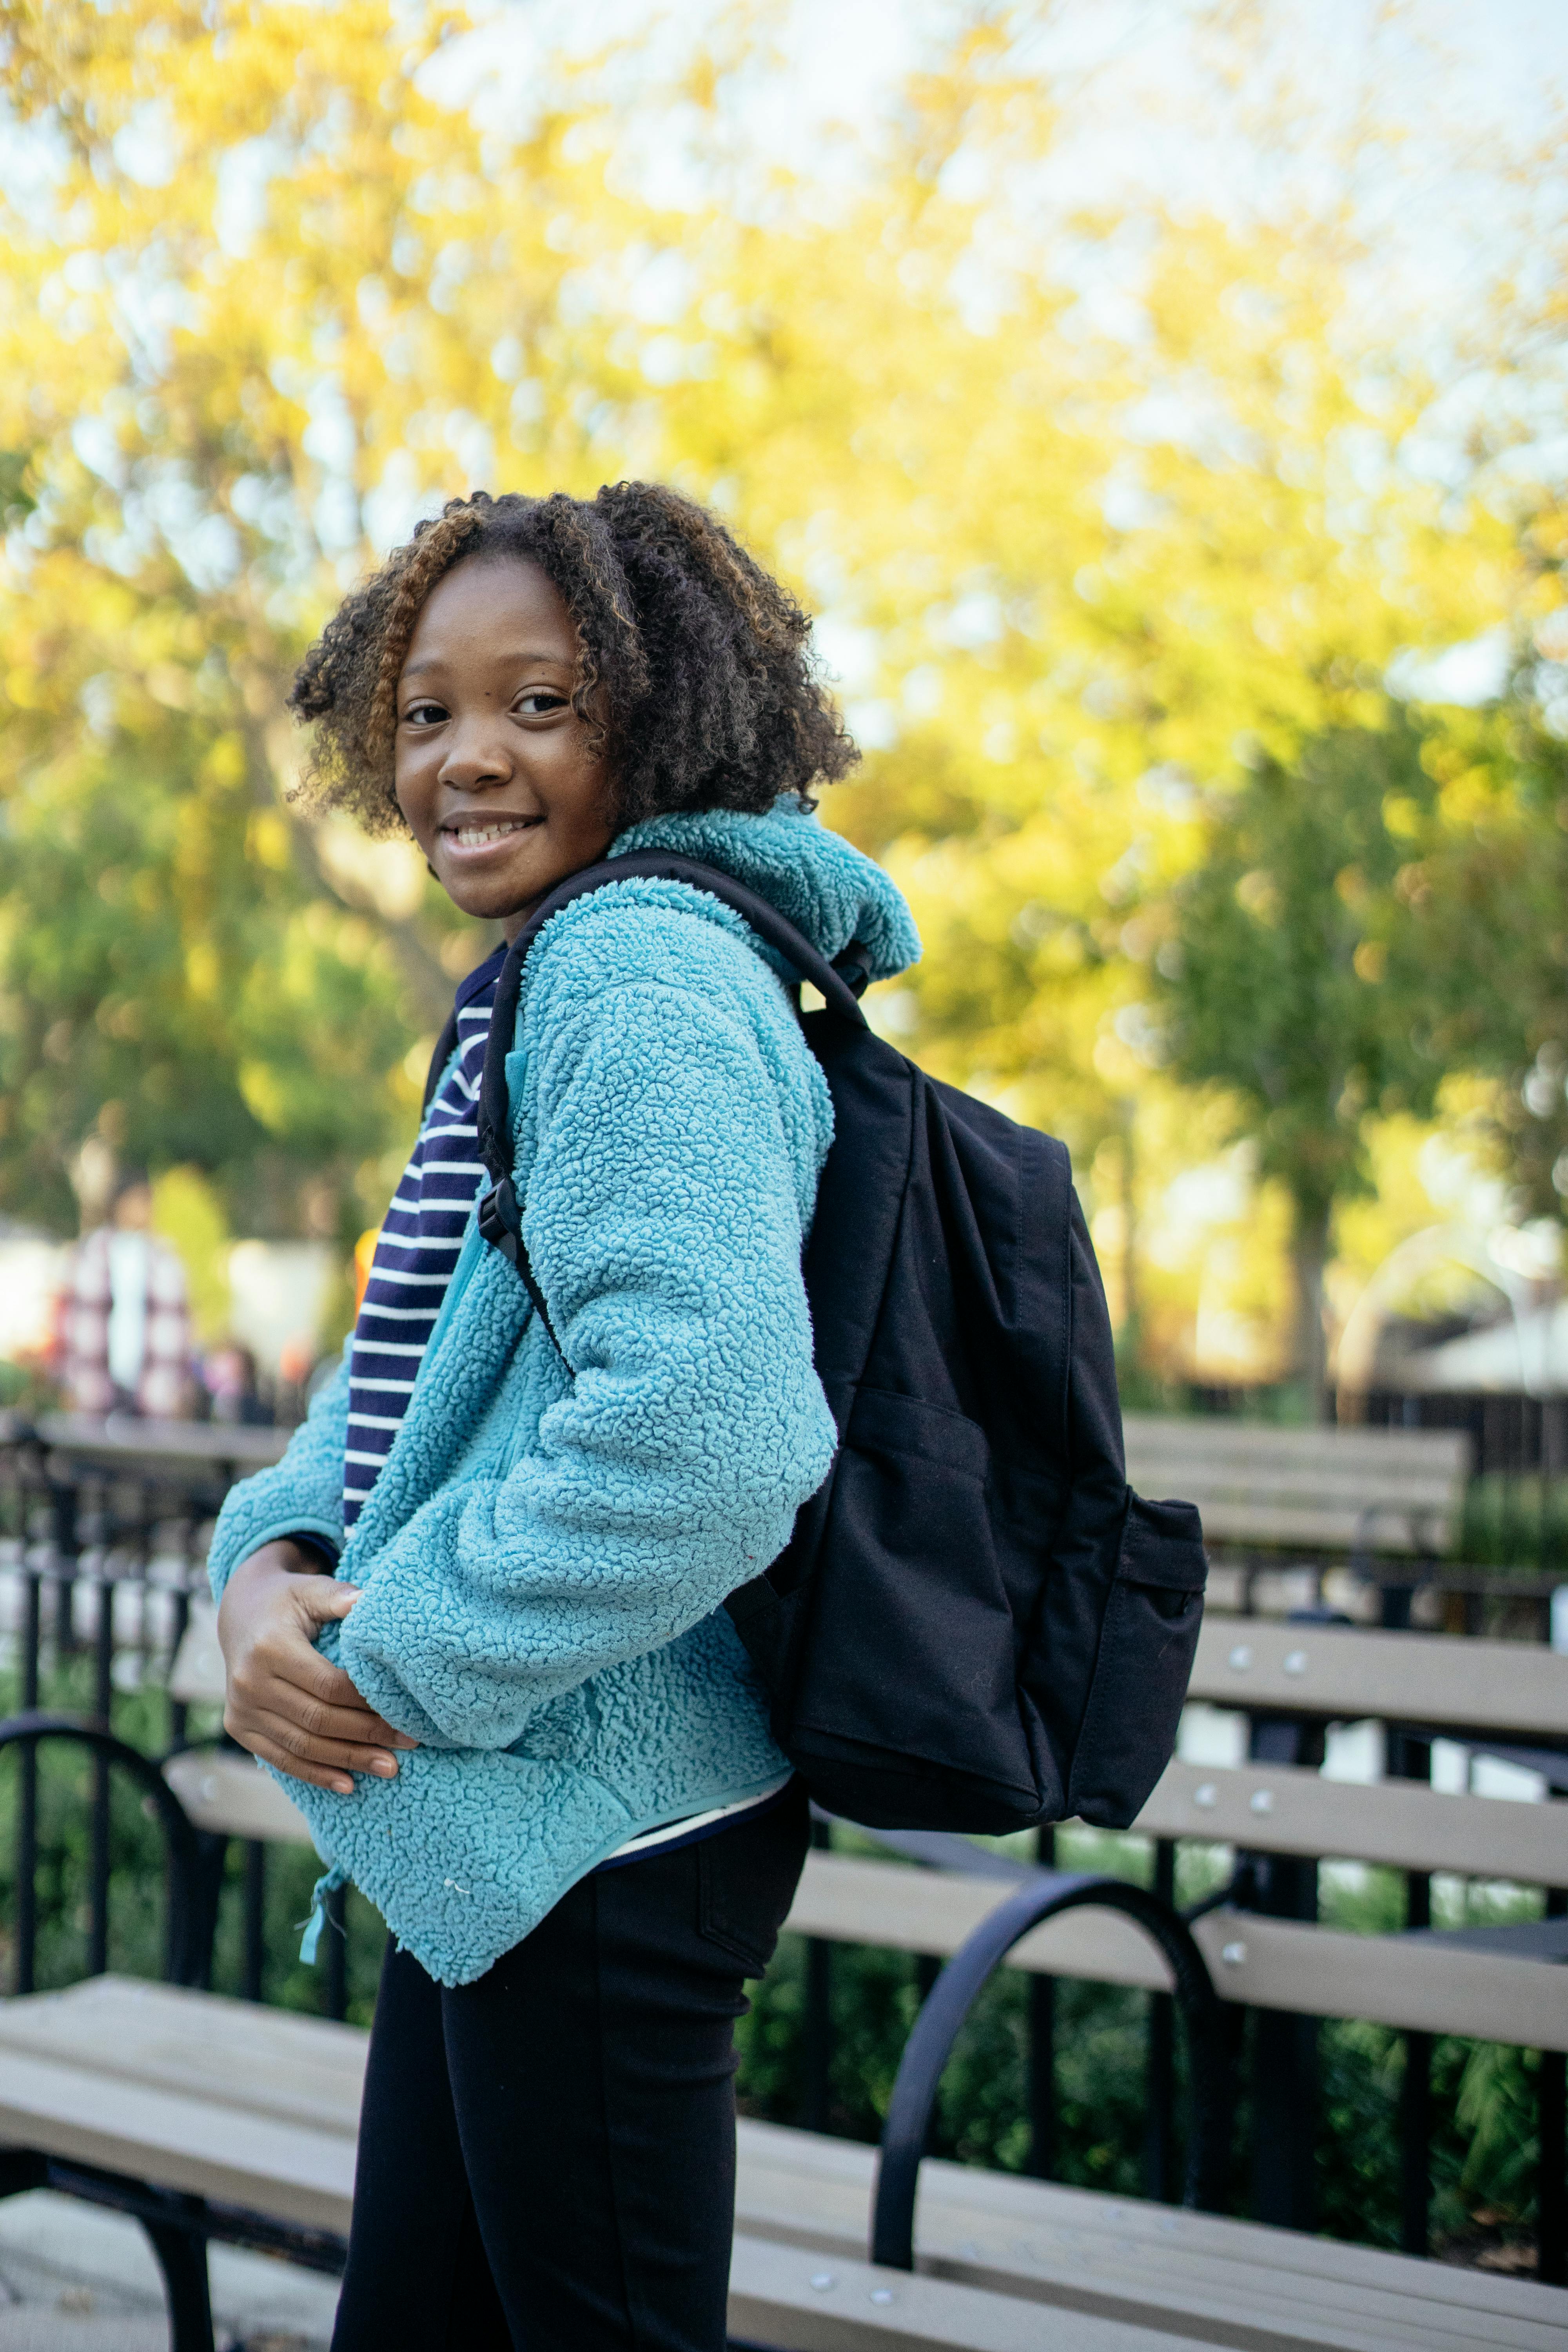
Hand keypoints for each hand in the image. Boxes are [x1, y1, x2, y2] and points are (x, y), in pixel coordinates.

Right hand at [217, 1540, 417, 1795]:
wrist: (240, 1615)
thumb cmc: (287, 1601)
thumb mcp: (310, 1589)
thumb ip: (339, 1596)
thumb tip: (368, 1601)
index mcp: (270, 1647)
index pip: (328, 1685)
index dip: (366, 1702)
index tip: (404, 1711)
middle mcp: (249, 1682)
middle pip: (317, 1719)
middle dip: (366, 1735)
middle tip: (408, 1745)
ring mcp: (241, 1709)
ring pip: (301, 1745)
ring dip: (347, 1760)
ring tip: (389, 1767)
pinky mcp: (239, 1728)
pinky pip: (280, 1758)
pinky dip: (315, 1774)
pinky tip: (348, 1783)